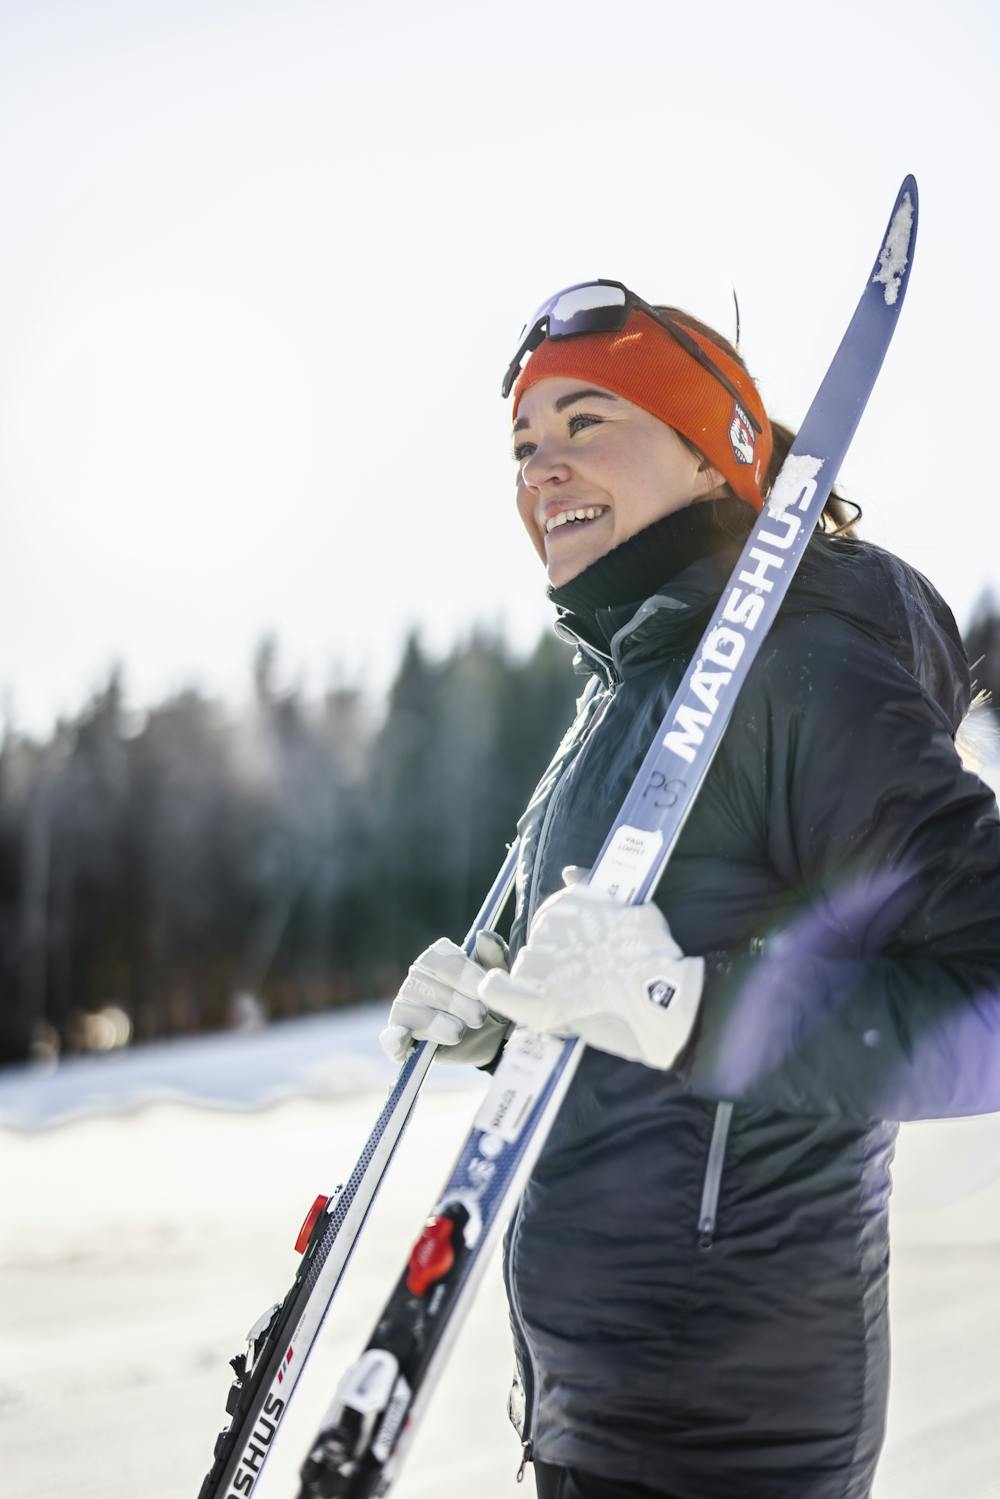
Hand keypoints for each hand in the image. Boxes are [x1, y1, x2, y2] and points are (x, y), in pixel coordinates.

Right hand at [379, 931, 511, 1067]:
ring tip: (459, 1032)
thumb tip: (484, 935)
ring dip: (435, 1021)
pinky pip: (391, 1037)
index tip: (481, 989)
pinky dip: (394, 1039)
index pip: (438, 957)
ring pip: (410, 1009)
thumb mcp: (499, 981)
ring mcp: (406, 1008)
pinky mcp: (402, 1039)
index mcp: (439, 959)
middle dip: (454, 1001)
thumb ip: (494, 958)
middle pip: (424, 983)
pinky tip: (402, 1039)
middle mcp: (417, 979)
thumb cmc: (492, 1002)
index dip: (460, 973)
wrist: (493, 1041)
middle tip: (479, 1016)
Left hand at [479, 880, 703, 1070]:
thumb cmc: (654, 955)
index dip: (565, 941)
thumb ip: (594, 889)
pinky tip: (499, 988)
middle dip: (555, 960)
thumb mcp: (632, 907)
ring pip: (526, 968)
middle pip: (538, 944)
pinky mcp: (539, 1003)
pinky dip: (497, 991)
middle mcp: (549, 929)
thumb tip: (569, 872)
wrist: (665, 1000)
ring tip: (570, 996)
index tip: (583, 954)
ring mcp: (543, 967)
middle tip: (584, 980)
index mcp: (569, 905)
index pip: (551, 920)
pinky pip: (502, 993)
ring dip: (539, 979)